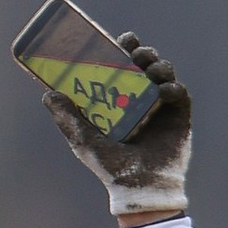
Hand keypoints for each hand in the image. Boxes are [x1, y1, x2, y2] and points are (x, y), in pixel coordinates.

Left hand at [42, 35, 192, 214]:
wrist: (139, 188)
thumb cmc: (110, 168)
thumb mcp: (84, 141)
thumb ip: (67, 119)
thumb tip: (48, 94)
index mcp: (119, 98)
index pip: (122, 65)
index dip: (123, 48)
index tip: (121, 38)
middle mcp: (141, 97)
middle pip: (145, 63)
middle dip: (143, 52)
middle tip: (135, 52)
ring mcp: (161, 106)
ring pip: (164, 72)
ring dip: (159, 64)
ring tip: (150, 70)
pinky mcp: (179, 115)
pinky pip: (179, 92)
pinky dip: (172, 87)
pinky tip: (163, 92)